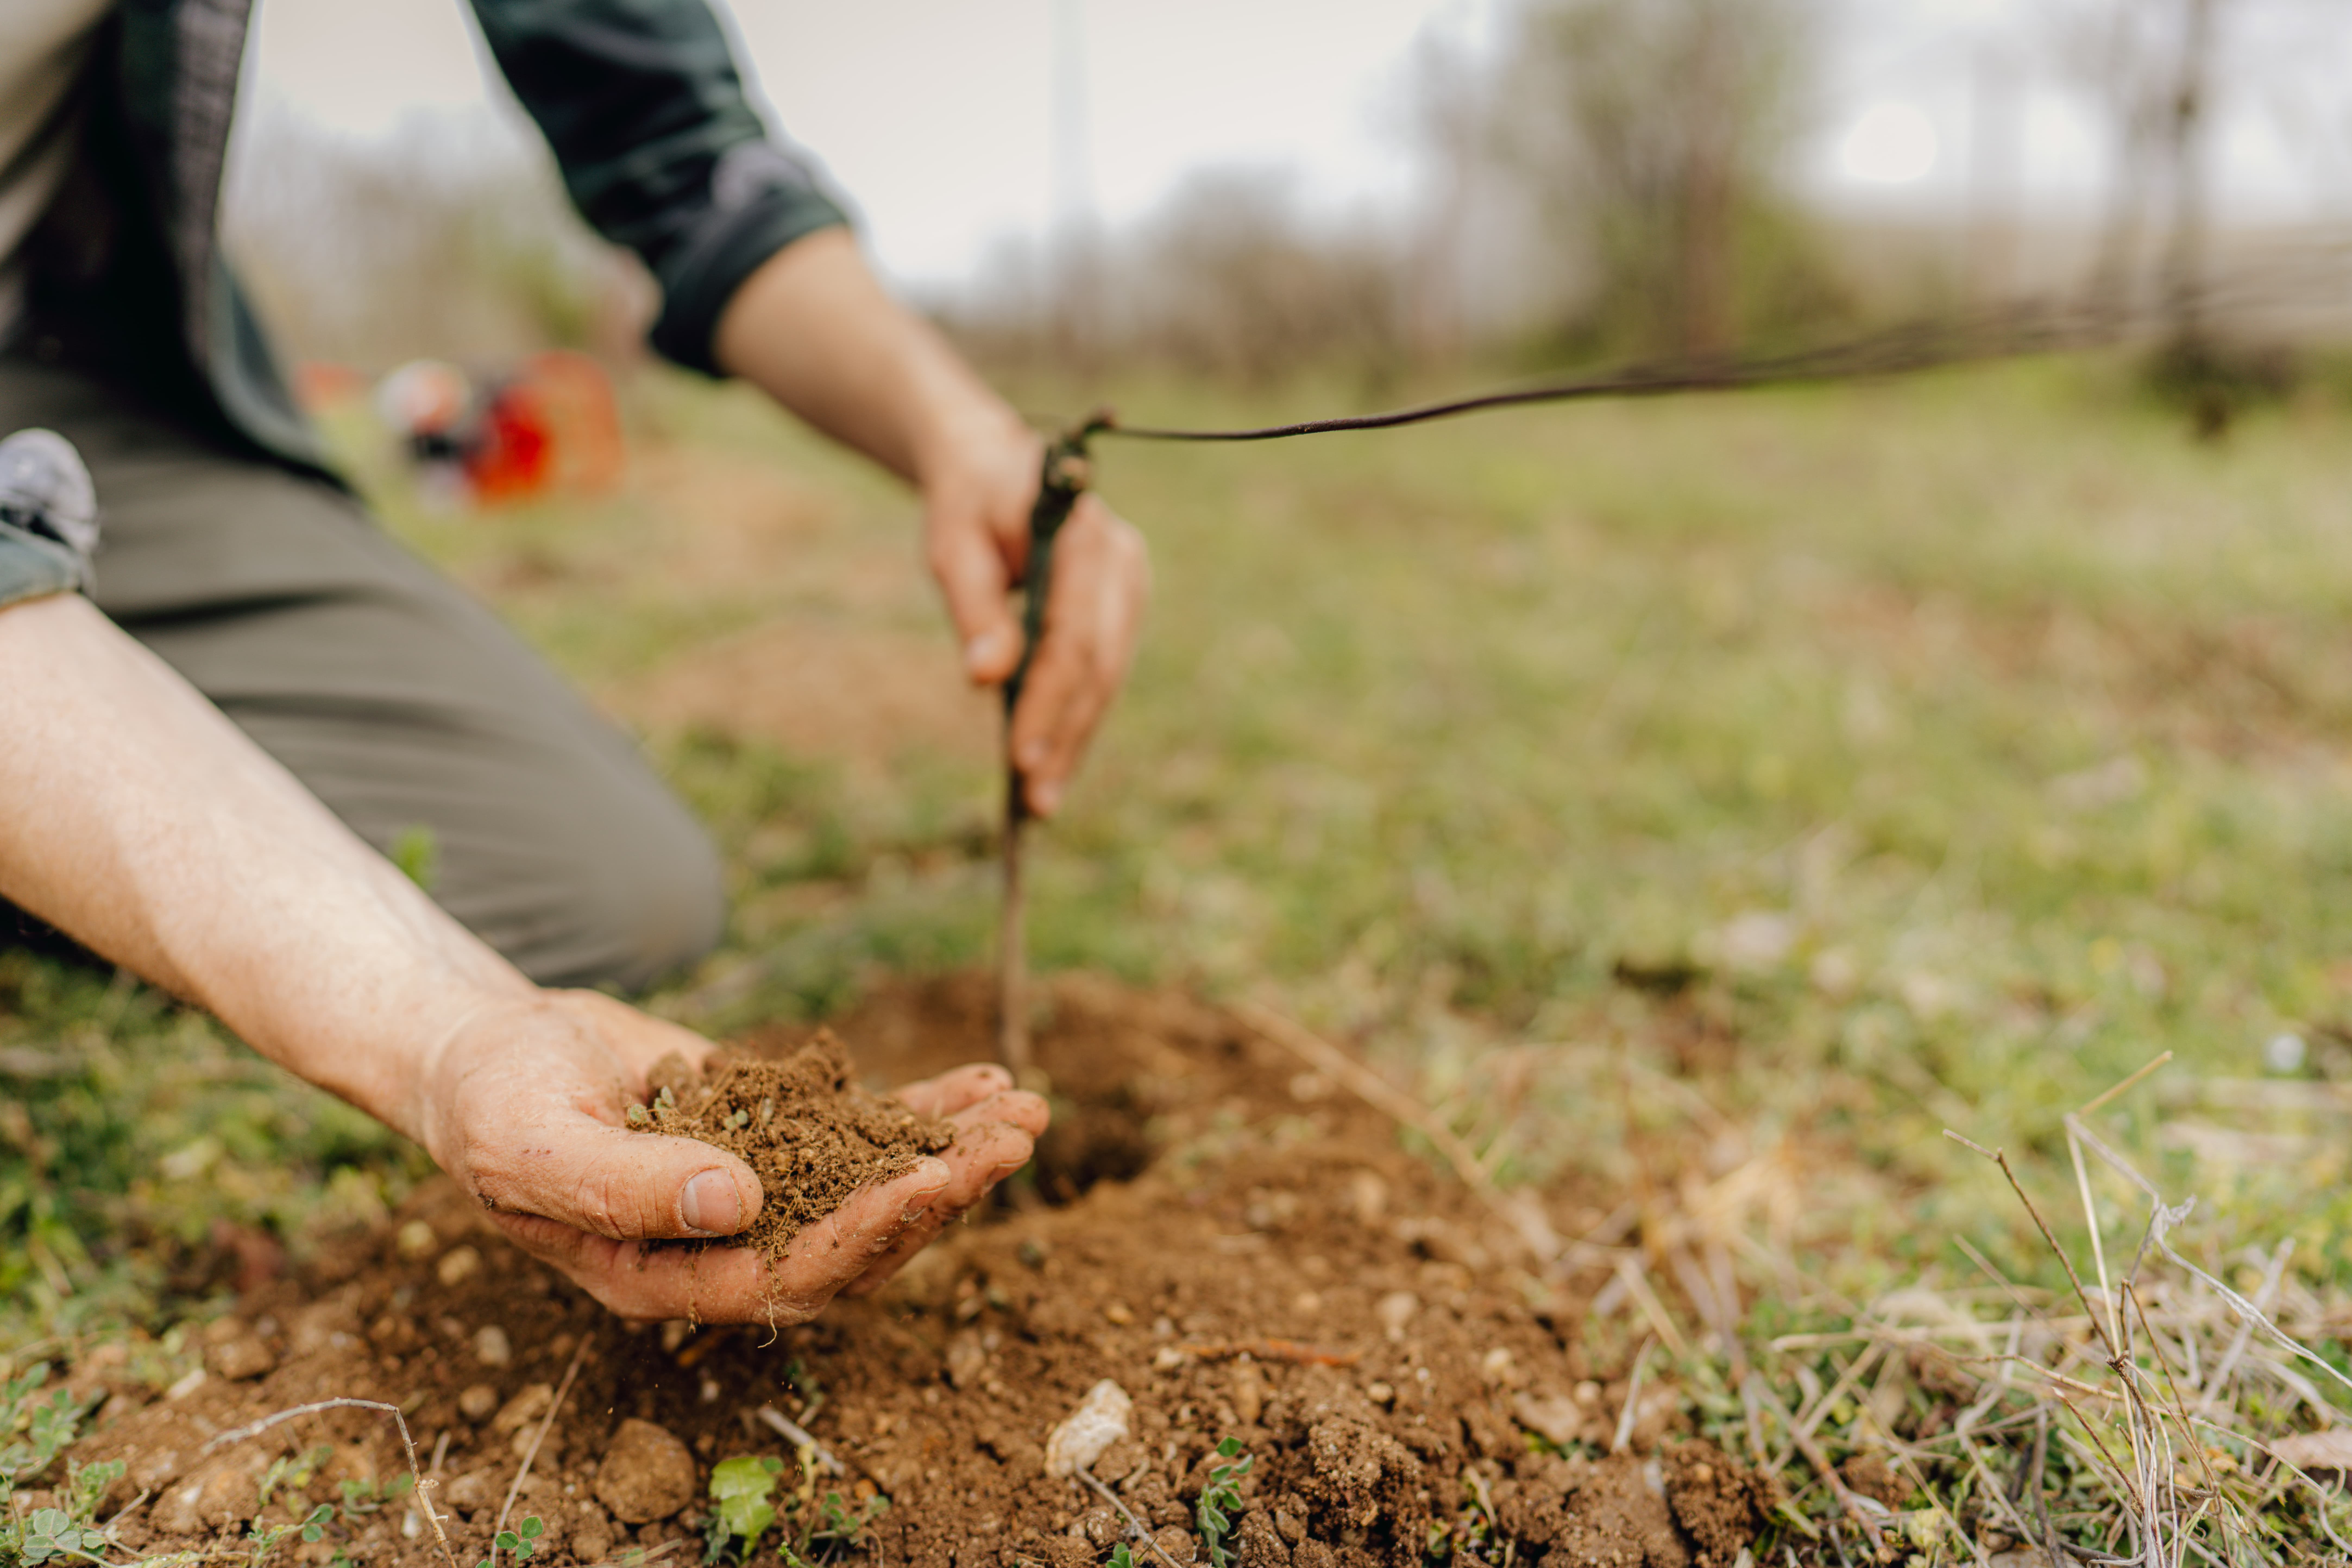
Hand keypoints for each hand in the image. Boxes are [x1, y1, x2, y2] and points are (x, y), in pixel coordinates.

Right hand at [411, 990, 1047, 1322]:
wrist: (492, 1052)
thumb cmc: (492, 1107)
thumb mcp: (534, 1146)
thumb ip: (624, 1188)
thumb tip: (735, 1201)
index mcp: (668, 1278)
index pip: (788, 1277)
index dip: (863, 1235)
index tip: (927, 1183)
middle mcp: (727, 1246)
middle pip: (857, 1240)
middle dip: (940, 1193)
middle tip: (1014, 1144)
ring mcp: (762, 1190)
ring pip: (878, 1186)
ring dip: (956, 1154)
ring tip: (1026, 1112)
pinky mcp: (779, 1134)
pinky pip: (867, 1133)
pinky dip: (929, 1112)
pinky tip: (988, 1083)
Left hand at [922, 421, 1150, 817]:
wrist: (996, 467)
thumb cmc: (967, 505)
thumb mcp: (953, 547)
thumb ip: (974, 609)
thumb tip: (986, 680)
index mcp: (1082, 535)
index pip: (1072, 636)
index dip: (1047, 701)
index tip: (1017, 757)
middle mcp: (1121, 560)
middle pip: (1098, 665)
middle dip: (1065, 734)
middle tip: (1033, 800)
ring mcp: (1130, 584)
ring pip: (1107, 676)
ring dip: (1074, 738)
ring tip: (1041, 800)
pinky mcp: (1123, 606)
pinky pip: (1104, 670)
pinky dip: (1077, 716)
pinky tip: (1053, 760)